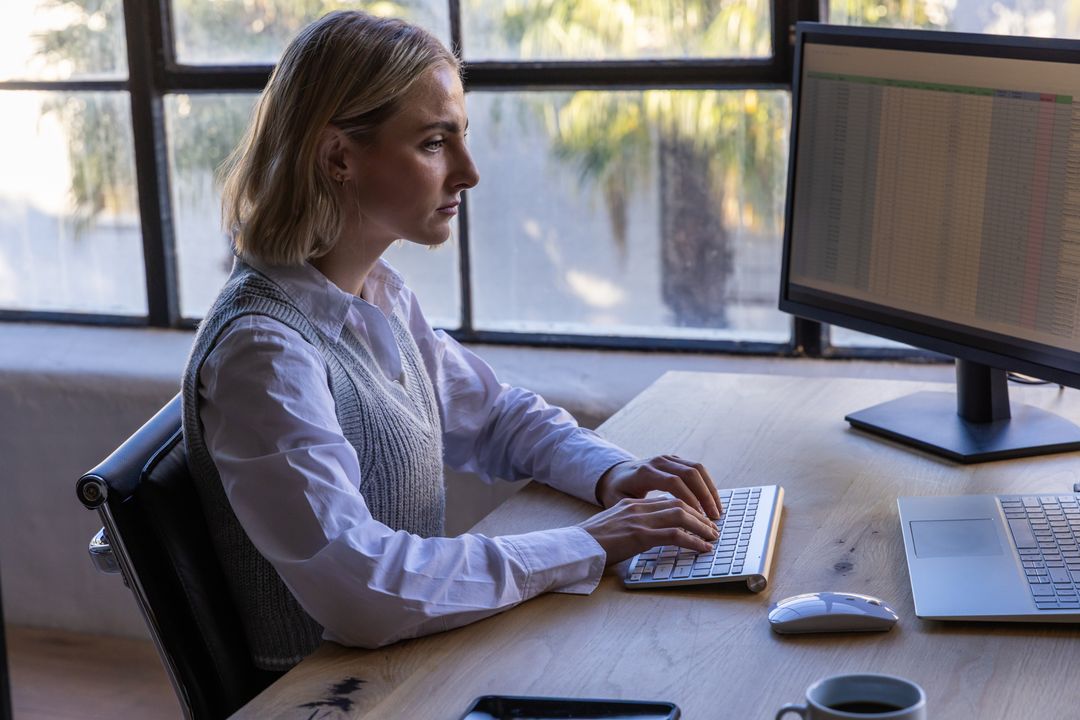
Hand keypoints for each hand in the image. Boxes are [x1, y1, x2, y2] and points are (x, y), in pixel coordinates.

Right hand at [578, 495, 718, 563]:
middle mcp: (637, 507)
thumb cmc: (590, 543)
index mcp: (631, 504)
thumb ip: (631, 524)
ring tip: (712, 537)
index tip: (701, 519)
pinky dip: (693, 541)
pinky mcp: (639, 536)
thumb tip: (650, 535)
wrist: (573, 547)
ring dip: (701, 526)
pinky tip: (702, 548)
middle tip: (713, 528)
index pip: (668, 500)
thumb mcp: (613, 526)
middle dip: (700, 516)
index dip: (689, 509)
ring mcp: (639, 520)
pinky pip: (674, 535)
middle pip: (679, 504)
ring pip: (681, 515)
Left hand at [595, 454, 721, 519]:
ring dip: (710, 490)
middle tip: (714, 518)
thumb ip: (638, 509)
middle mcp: (659, 461)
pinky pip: (697, 469)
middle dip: (705, 496)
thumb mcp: (620, 502)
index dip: (689, 499)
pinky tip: (712, 502)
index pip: (673, 482)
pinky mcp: (676, 460)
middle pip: (690, 473)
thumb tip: (658, 523)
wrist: (614, 473)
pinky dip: (708, 485)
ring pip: (697, 469)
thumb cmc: (617, 492)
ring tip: (717, 511)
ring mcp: (668, 458)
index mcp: (645, 472)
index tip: (698, 518)